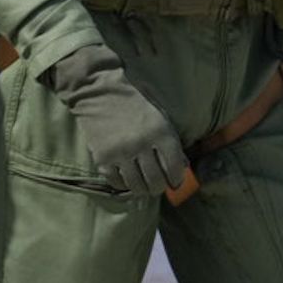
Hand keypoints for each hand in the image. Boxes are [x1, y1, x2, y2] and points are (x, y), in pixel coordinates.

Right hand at [42, 44, 188, 195]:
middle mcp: (141, 144)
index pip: (174, 168)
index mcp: (160, 132)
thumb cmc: (134, 104)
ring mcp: (121, 152)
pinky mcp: (103, 158)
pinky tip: (127, 178)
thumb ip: (171, 142)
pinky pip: (116, 182)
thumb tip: (182, 167)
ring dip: (143, 190)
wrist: (100, 92)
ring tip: (144, 185)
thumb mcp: (159, 117)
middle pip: (156, 182)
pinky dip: (123, 184)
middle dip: (160, 187)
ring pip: (137, 186)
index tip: (174, 182)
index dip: (177, 180)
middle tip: (158, 185)